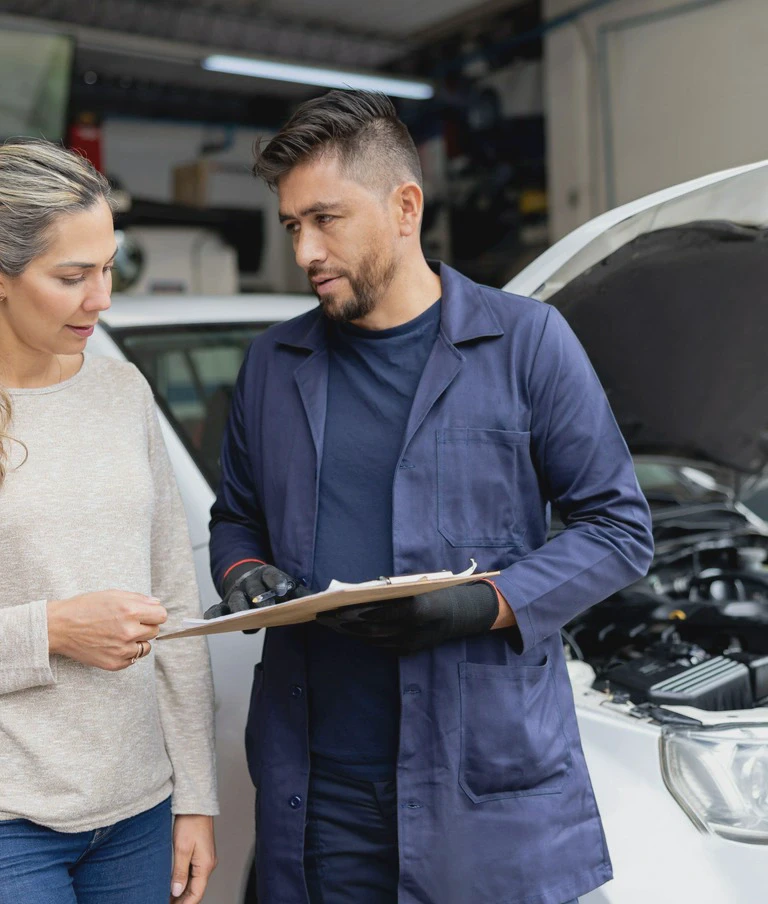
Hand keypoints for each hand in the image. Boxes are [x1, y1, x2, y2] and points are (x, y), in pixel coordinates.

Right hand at [46, 591, 166, 670]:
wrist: (59, 627)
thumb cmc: (84, 607)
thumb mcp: (112, 594)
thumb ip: (139, 599)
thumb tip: (157, 603)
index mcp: (130, 611)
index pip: (161, 616)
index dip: (154, 613)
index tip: (145, 614)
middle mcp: (129, 632)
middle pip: (155, 631)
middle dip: (145, 626)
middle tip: (127, 623)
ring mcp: (122, 650)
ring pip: (146, 647)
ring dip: (138, 641)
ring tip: (120, 634)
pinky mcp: (114, 664)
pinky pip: (133, 659)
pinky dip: (127, 653)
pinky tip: (113, 644)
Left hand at [171, 814, 216, 902]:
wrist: (196, 804)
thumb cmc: (190, 822)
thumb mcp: (182, 849)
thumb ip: (179, 872)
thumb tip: (177, 892)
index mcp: (206, 865)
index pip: (196, 894)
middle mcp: (208, 864)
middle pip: (196, 890)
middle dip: (182, 900)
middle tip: (165, 903)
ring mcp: (205, 859)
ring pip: (194, 882)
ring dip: (182, 892)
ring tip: (167, 898)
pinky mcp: (201, 853)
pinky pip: (193, 873)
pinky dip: (184, 882)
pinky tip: (173, 884)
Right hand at [204, 563, 308, 618]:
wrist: (248, 578)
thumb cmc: (272, 586)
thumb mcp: (287, 586)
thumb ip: (301, 594)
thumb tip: (320, 602)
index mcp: (266, 574)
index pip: (272, 575)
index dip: (277, 581)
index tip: (283, 589)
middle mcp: (249, 582)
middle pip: (253, 589)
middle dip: (259, 598)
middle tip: (266, 608)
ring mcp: (235, 593)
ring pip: (235, 599)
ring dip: (239, 608)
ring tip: (243, 618)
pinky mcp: (223, 605)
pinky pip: (216, 610)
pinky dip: (213, 616)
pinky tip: (212, 623)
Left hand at [316, 581, 499, 654]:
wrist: (465, 614)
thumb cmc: (439, 591)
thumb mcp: (420, 585)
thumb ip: (394, 591)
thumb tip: (362, 592)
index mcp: (420, 609)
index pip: (384, 613)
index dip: (359, 612)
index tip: (339, 608)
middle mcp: (415, 631)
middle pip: (374, 629)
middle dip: (346, 624)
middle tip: (324, 616)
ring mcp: (412, 645)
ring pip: (374, 640)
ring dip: (350, 632)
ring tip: (330, 624)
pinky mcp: (408, 651)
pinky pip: (380, 645)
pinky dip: (363, 637)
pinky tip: (348, 630)